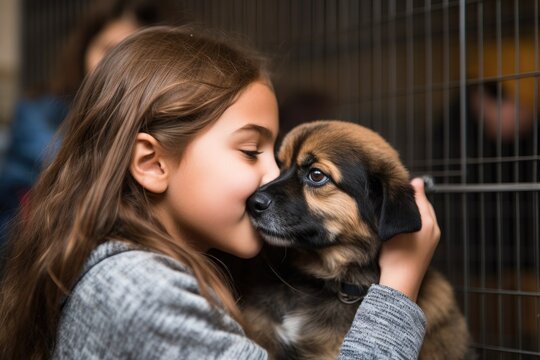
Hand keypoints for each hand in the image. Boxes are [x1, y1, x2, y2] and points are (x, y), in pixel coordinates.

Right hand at [378, 177, 439, 301]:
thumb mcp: (398, 226)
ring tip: (397, 208)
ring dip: (411, 212)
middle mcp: (434, 230)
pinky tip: (400, 224)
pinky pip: (421, 228)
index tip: (398, 182)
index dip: (410, 189)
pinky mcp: (427, 248)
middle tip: (396, 194)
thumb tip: (415, 182)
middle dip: (412, 200)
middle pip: (424, 207)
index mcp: (429, 223)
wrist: (400, 283)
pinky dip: (412, 222)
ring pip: (422, 218)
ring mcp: (432, 240)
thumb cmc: (396, 255)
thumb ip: (407, 204)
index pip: (421, 198)